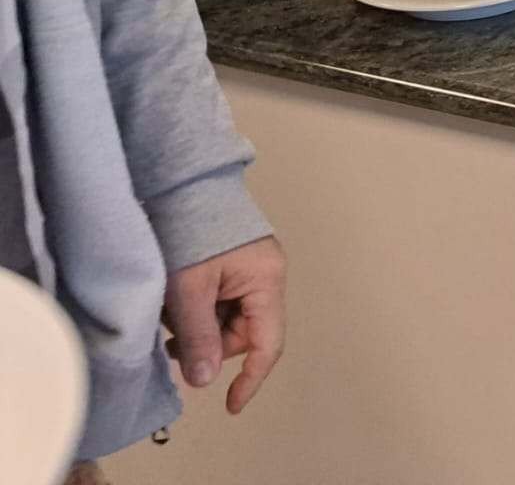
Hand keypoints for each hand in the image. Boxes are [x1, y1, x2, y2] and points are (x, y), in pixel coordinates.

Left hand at [163, 236, 285, 415]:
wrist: (184, 185)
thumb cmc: (191, 230)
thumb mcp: (189, 291)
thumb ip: (198, 338)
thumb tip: (205, 380)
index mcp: (267, 280)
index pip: (267, 343)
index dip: (250, 378)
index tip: (230, 405)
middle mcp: (267, 275)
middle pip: (245, 332)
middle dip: (210, 344)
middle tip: (172, 345)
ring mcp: (252, 269)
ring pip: (230, 319)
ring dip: (200, 326)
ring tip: (170, 313)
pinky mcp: (236, 264)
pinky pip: (222, 301)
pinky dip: (199, 310)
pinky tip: (177, 301)